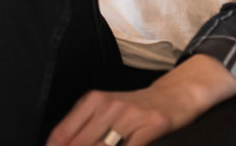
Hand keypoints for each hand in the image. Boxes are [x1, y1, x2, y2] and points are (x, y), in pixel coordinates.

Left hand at [46, 55, 235, 145]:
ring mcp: (130, 116)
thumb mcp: (106, 110)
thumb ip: (83, 129)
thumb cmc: (135, 108)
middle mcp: (109, 106)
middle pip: (80, 143)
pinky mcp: (151, 125)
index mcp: (93, 101)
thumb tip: (60, 145)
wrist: (174, 95)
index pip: (63, 132)